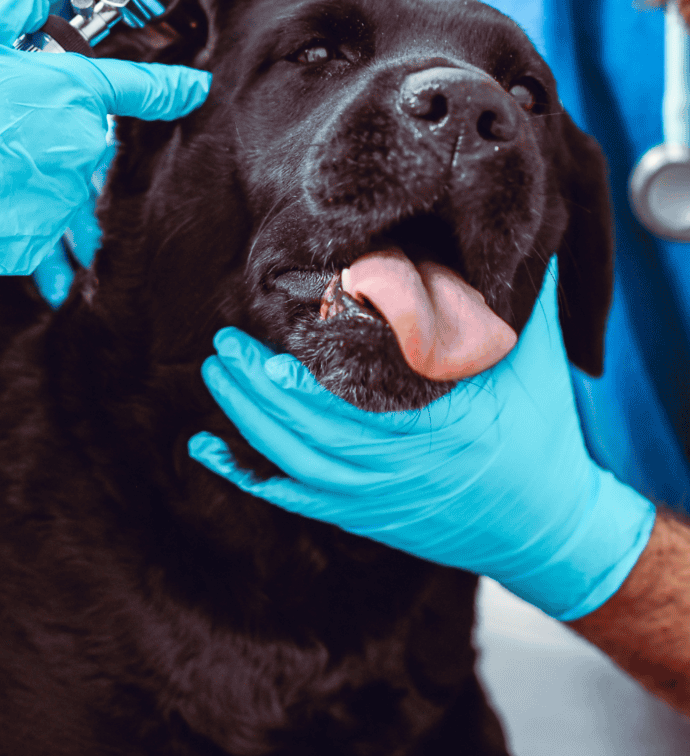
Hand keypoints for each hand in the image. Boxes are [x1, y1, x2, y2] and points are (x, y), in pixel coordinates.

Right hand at [0, 0, 209, 336]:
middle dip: (43, 121)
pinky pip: (33, 215)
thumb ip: (9, 3)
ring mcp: (60, 197)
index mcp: (71, 93)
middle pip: (79, 128)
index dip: (174, 86)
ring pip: (56, 172)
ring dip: (23, 165)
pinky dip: (7, 204)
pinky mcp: (36, 238)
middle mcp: (78, 147)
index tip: (195, 88)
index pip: (142, 87)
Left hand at [189, 266, 655, 620]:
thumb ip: (520, 295)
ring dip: (247, 417)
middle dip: (258, 386)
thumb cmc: (542, 432)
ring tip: (216, 370)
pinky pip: (292, 496)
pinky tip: (206, 447)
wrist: (549, 528)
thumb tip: (518, 227)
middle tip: (224, 341)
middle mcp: (402, 467)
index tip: (273, 345)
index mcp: (443, 424)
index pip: (362, 399)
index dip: (311, 381)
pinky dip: (246, 472)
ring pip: (294, 460)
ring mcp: (377, 496)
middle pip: (312, 428)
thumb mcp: (534, 359)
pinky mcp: (362, 515)